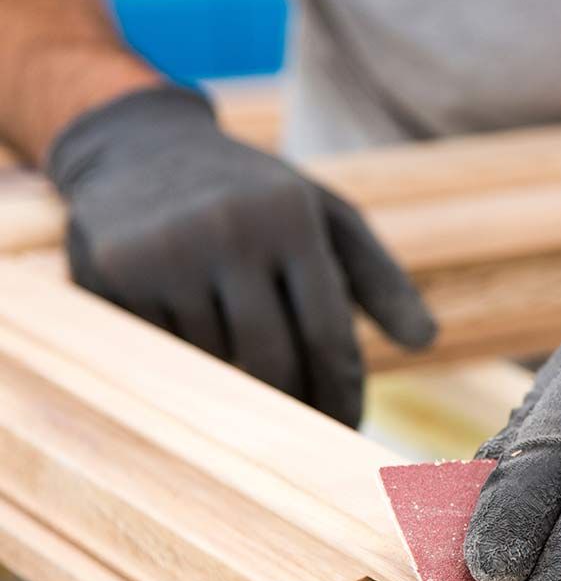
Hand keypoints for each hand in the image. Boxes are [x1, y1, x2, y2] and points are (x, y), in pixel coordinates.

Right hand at [47, 85, 434, 426]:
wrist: (140, 146)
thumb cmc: (257, 197)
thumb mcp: (327, 218)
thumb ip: (381, 279)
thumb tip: (427, 342)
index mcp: (293, 218)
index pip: (328, 335)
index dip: (342, 396)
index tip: (349, 430)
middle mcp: (230, 229)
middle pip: (272, 363)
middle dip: (295, 408)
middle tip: (306, 433)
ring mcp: (167, 251)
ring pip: (216, 365)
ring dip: (237, 382)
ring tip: (246, 365)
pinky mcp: (114, 272)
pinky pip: (164, 352)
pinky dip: (187, 358)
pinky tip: (191, 334)